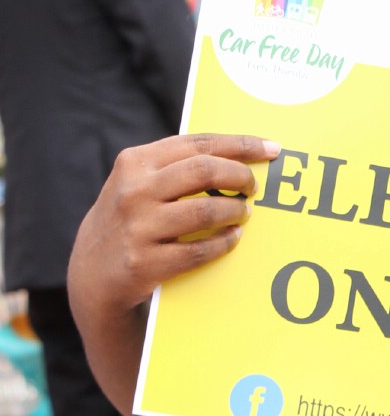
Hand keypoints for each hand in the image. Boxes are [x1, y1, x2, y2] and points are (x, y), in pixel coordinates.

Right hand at [69, 133, 279, 316]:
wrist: (92, 272)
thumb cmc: (130, 218)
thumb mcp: (137, 182)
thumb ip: (175, 165)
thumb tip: (238, 154)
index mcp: (136, 162)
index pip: (199, 143)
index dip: (241, 145)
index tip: (271, 149)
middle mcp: (134, 191)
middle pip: (205, 171)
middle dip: (240, 177)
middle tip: (254, 187)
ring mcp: (138, 227)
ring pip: (206, 211)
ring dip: (235, 212)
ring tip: (244, 213)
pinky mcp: (145, 263)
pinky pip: (200, 250)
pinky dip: (224, 243)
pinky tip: (233, 237)